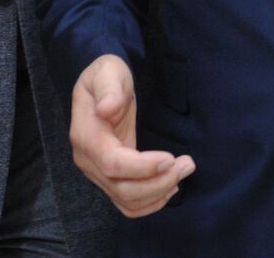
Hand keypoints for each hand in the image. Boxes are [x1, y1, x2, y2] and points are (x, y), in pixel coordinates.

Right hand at [71, 55, 194, 217]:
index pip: (112, 163)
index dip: (142, 167)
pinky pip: (126, 203)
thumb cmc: (106, 76)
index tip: (170, 158)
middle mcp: (88, 160)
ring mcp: (96, 171)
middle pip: (122, 188)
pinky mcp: (109, 177)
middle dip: (158, 183)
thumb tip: (108, 109)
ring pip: (125, 200)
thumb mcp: (108, 71)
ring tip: (183, 172)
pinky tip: (169, 188)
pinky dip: (149, 203)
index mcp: (86, 135)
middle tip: (187, 164)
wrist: (101, 86)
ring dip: (158, 193)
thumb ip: (109, 88)